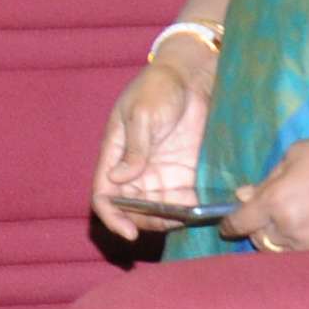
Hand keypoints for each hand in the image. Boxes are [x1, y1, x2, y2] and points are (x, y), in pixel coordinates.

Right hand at [91, 57, 212, 236]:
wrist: (192, 76)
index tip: (128, 232)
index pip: (104, 195)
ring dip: (170, 221)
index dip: (112, 216)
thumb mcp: (141, 114)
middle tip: (169, 222)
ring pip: (159, 211)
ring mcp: (162, 175)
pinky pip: (185, 203)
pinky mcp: (187, 175)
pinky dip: (191, 213)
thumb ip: (134, 148)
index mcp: (115, 155)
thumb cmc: (158, 87)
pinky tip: (204, 212)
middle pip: (132, 210)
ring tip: (188, 218)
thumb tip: (118, 180)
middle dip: (146, 223)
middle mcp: (136, 171)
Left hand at [224, 135, 308, 254]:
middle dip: (256, 228)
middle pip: (257, 240)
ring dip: (277, 240)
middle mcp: (288, 230)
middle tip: (267, 213)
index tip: (228, 223)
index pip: (239, 223)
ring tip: (291, 221)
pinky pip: (303, 259)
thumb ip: (268, 178)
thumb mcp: (297, 155)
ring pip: (279, 252)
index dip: (229, 223)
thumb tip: (244, 195)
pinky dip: (299, 248)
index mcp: (276, 202)